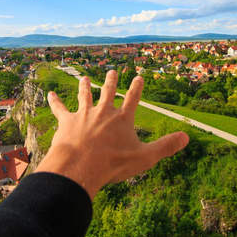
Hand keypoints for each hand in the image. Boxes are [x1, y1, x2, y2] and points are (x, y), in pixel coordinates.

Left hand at [35, 70, 188, 198]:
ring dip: (85, 86)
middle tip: (112, 71)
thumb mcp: (145, 157)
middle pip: (108, 92)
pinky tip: (50, 94)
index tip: (139, 76)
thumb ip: (166, 146)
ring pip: (85, 96)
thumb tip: (187, 137)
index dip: (137, 87)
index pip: (133, 99)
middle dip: (111, 82)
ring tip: (84, 78)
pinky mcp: (66, 121)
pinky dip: (55, 101)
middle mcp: (103, 112)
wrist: (81, 165)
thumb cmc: (113, 163)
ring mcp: (84, 114)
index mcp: (122, 119)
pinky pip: (60, 108)